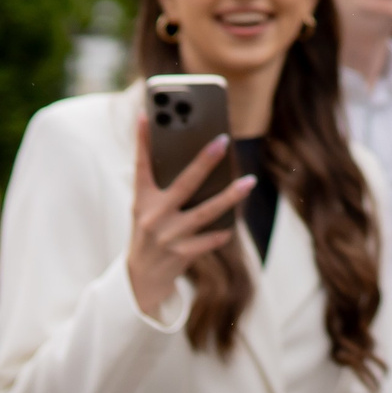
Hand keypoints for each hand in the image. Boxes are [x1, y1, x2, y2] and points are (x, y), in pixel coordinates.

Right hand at [126, 117, 252, 317]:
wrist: (141, 277)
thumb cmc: (150, 233)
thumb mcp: (147, 209)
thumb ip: (165, 188)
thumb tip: (200, 162)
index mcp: (142, 200)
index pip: (141, 165)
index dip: (142, 140)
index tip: (147, 114)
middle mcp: (153, 215)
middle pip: (184, 183)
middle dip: (204, 161)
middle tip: (223, 140)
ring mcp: (168, 235)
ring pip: (206, 211)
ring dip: (231, 196)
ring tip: (250, 181)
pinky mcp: (181, 254)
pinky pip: (209, 239)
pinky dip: (222, 232)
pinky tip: (233, 224)